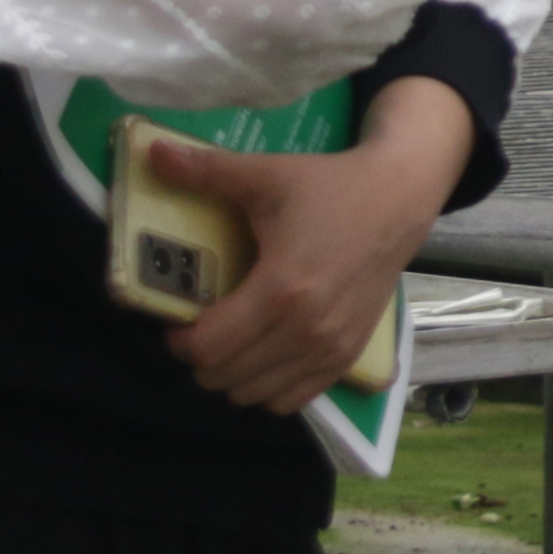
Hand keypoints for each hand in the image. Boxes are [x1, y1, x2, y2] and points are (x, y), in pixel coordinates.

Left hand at [159, 84, 471, 411]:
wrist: (401, 197)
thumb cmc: (331, 187)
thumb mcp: (267, 175)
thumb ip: (206, 172)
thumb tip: (151, 152)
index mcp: (281, 289)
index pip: (207, 347)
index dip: (179, 340)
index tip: (177, 319)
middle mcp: (306, 330)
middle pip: (223, 377)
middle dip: (201, 357)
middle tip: (203, 326)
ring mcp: (330, 348)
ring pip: (253, 395)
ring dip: (232, 375)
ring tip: (232, 341)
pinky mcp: (348, 356)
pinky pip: (291, 400)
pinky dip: (268, 387)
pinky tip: (265, 356)